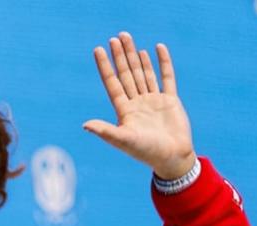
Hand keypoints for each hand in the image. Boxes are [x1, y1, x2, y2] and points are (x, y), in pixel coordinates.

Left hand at [83, 32, 196, 179]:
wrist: (172, 158)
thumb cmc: (146, 152)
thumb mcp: (124, 140)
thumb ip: (105, 131)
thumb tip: (84, 124)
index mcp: (124, 111)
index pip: (112, 83)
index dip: (105, 66)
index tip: (98, 50)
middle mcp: (136, 103)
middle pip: (126, 74)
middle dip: (121, 55)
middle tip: (116, 37)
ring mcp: (153, 101)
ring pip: (143, 73)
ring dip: (137, 56)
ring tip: (129, 40)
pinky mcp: (170, 101)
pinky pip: (166, 78)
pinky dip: (162, 63)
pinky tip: (157, 48)